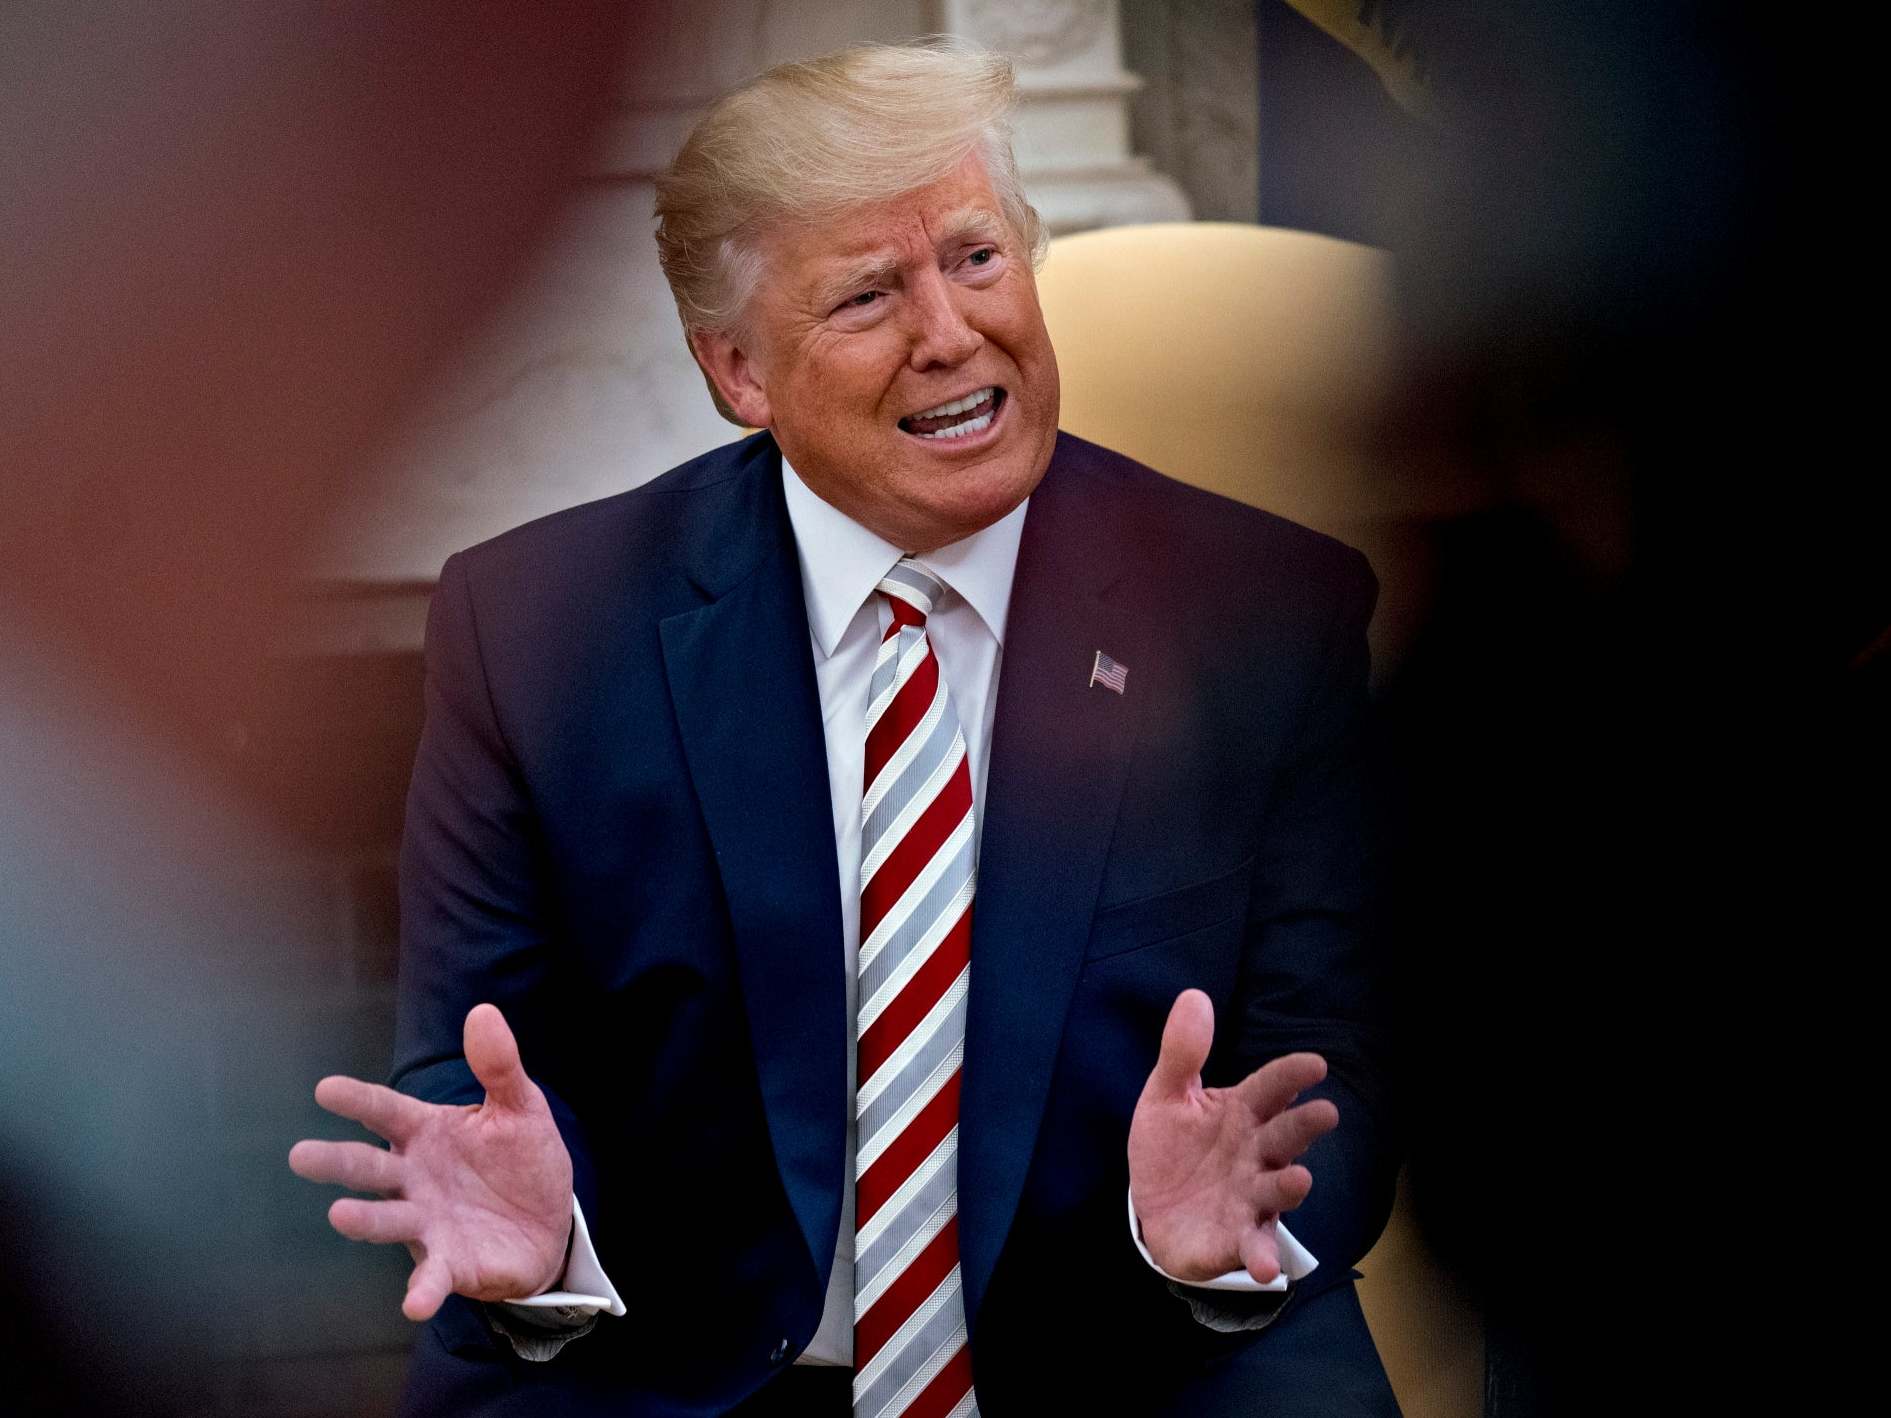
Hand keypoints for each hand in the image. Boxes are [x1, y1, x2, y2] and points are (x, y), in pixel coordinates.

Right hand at [288, 1003, 572, 1319]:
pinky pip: (431, 1277)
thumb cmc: (522, 1159)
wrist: (549, 1223)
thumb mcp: (520, 1107)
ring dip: (366, 1220)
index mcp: (427, 1132)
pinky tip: (414, 1303)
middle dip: (337, 1162)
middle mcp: (415, 1178)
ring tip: (340, 1215)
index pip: (385, 1111)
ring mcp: (427, 1222)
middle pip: (369, 1167)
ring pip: (388, 1220)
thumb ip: (499, 1066)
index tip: (325, 1088)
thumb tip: (483, 1012)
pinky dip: (422, 1290)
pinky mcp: (449, 1263)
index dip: (357, 1099)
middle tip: (300, 1155)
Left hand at [1128, 989, 1337, 1284]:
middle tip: (1325, 1113)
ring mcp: (1250, 1197)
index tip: (1314, 1064)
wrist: (1155, 1211)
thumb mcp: (1166, 1097)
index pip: (1270, 1088)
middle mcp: (1255, 1154)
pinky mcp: (1236, 1237)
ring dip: (1289, 1187)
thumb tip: (1194, 995)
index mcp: (1241, 1113)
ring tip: (1299, 1179)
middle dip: (1304, 1126)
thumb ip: (1182, 1052)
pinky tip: (1262, 1266)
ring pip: (1276, 1190)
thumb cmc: (1173, 1148)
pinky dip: (1259, 1256)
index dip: (1291, 1075)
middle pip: (1284, 1136)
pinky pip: (1252, 1246)